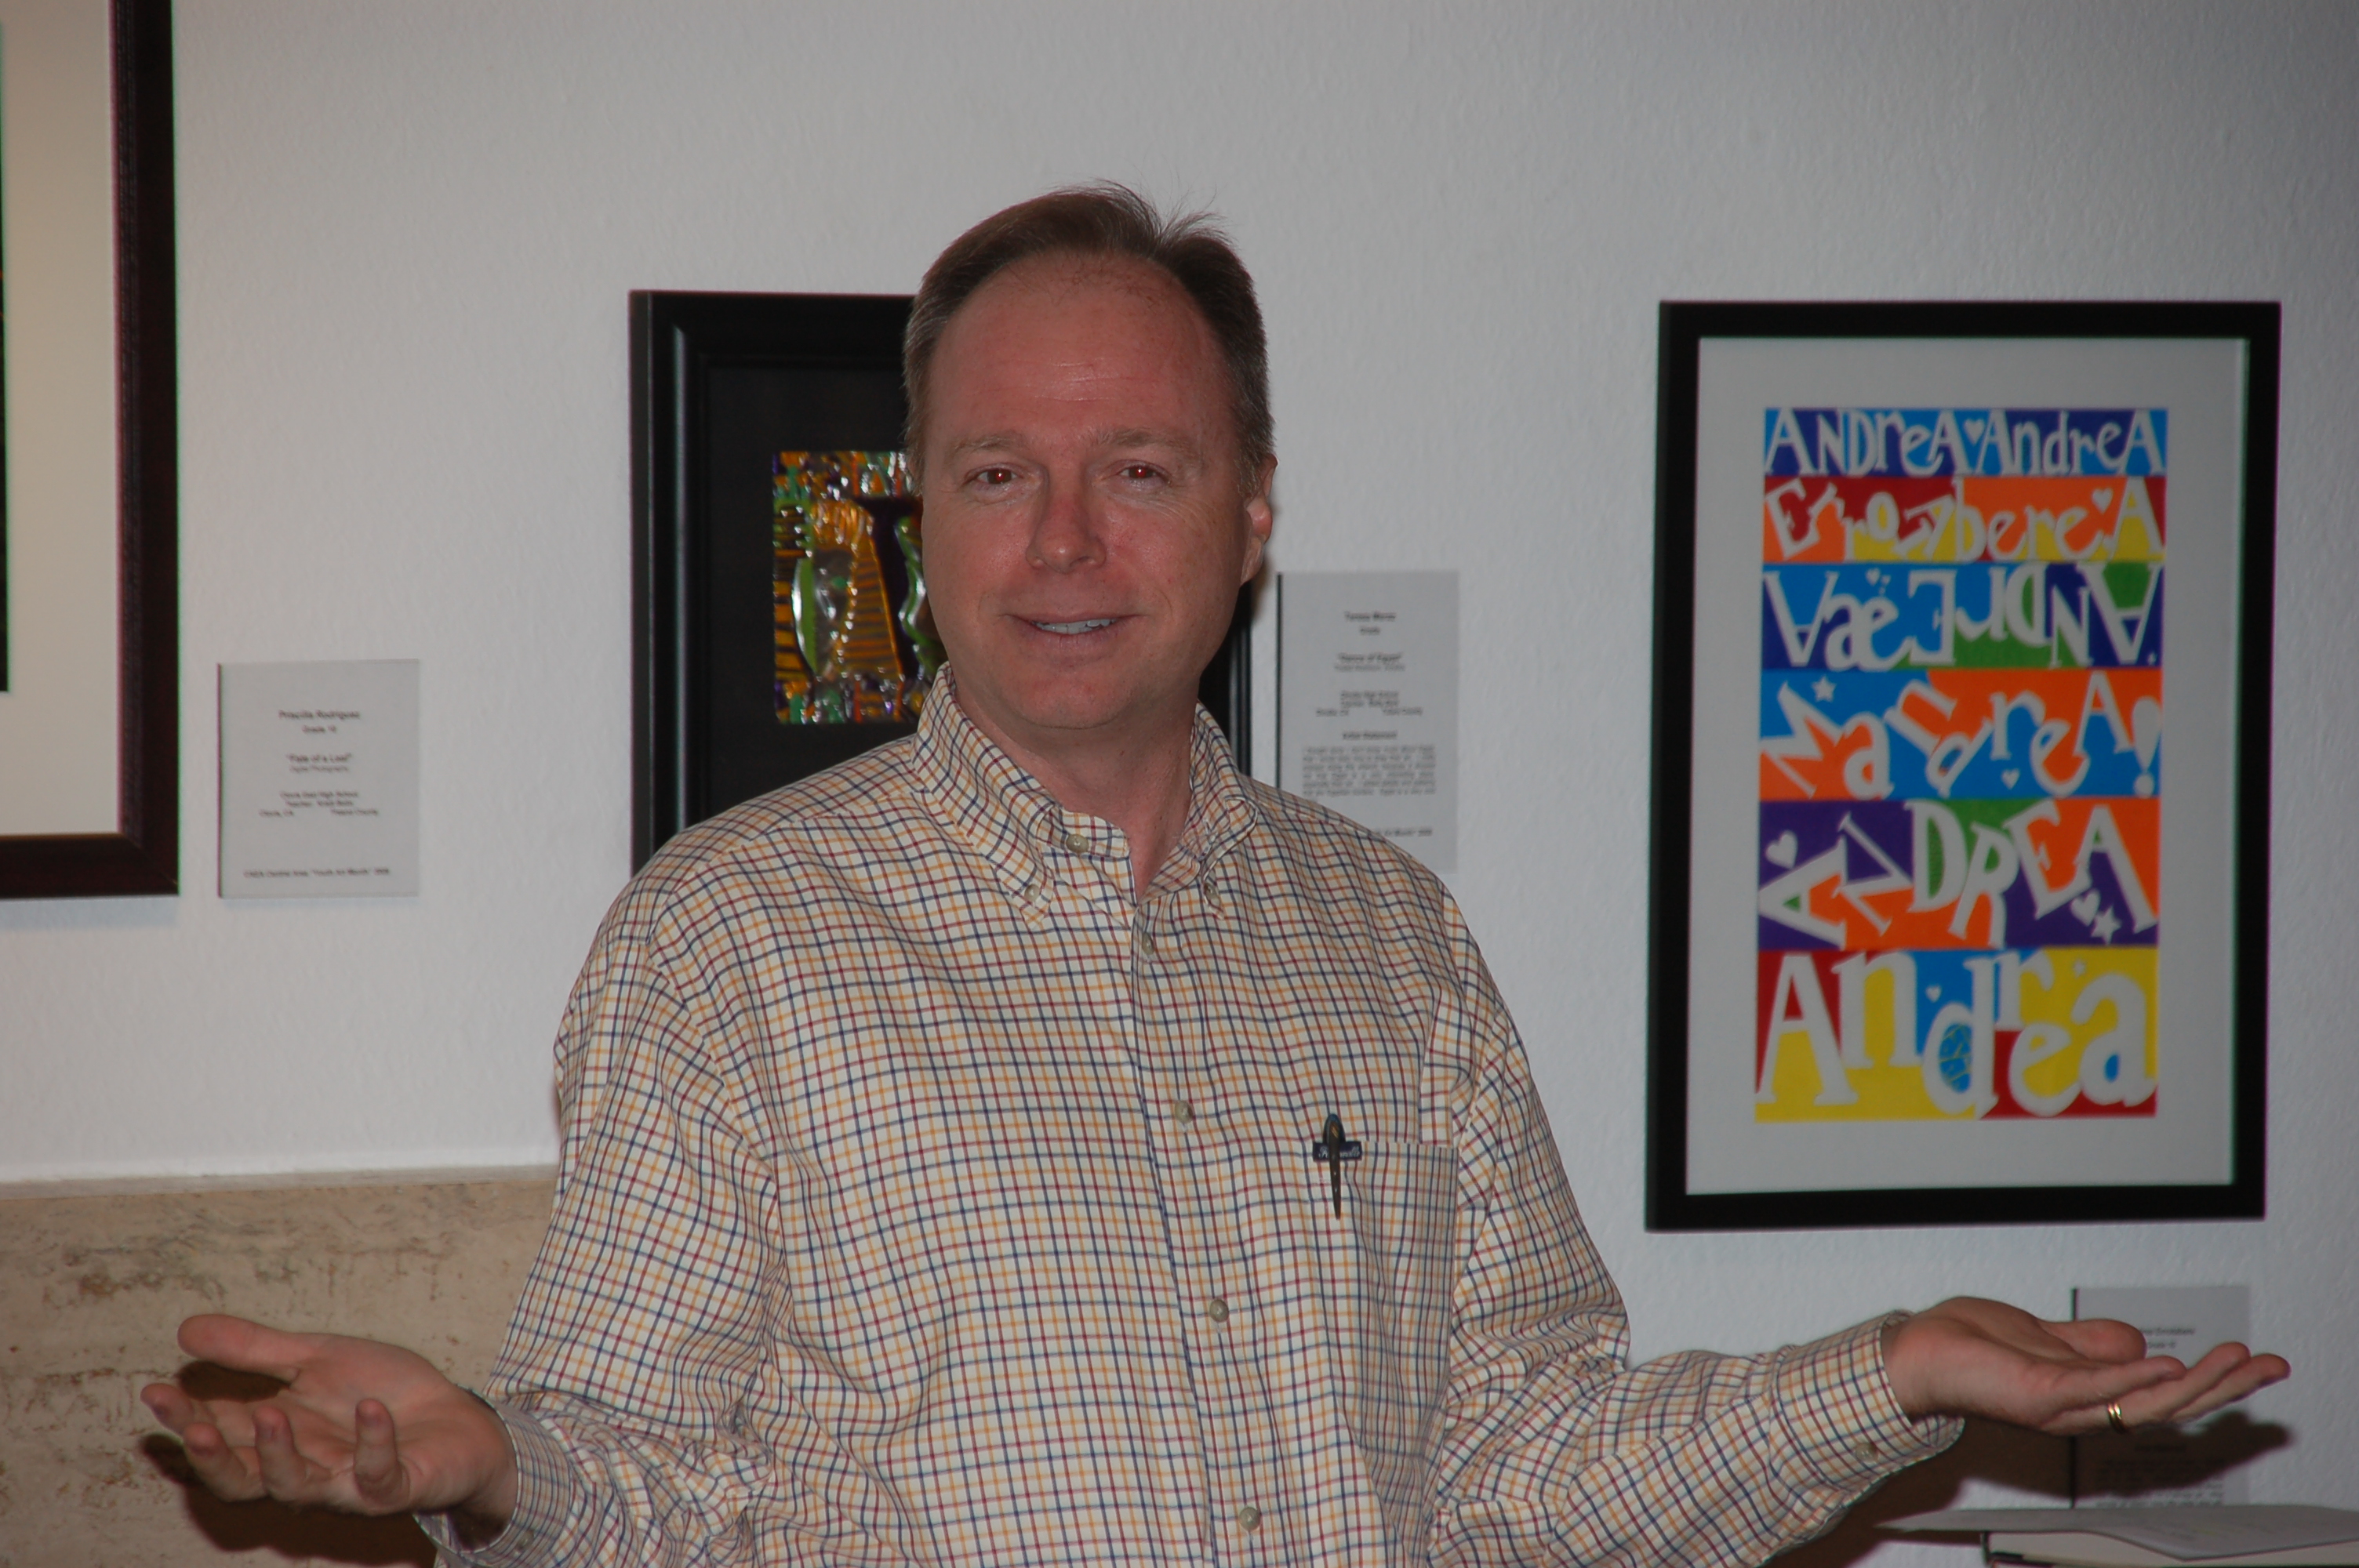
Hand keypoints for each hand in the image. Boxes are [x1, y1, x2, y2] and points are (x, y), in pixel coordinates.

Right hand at [140, 1315, 517, 1539]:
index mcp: (280, 1436)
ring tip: (272, 1414)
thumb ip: (257, 1351)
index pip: (222, 1432)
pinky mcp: (396, 1487)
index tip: (154, 1390)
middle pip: (243, 1475)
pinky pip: (378, 1476)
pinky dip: (374, 1444)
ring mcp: (348, 1483)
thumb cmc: (382, 1392)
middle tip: (195, 1426)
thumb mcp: (318, 1359)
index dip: (187, 1417)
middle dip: (214, 1456)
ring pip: (299, 1487)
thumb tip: (184, 1329)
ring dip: (280, 1455)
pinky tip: (370, 1409)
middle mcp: (305, 1467)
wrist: (458, 1419)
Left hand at [1881, 1297, 2289, 1433]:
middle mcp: (2081, 1408)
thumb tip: (2141, 1343)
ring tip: (2234, 1362)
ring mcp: (2060, 1405)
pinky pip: (2090, 1389)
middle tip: (2269, 1365)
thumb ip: (2092, 1343)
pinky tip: (2165, 1365)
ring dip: (2194, 1384)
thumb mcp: (2047, 1337)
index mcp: (2089, 1393)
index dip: (2214, 1380)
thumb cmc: (1971, 1346)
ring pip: (2141, 1403)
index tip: (2256, 1360)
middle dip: (2223, 1387)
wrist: (1915, 1353)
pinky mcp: (2035, 1393)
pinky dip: (2129, 1377)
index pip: (2165, 1391)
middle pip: (2168, 1405)